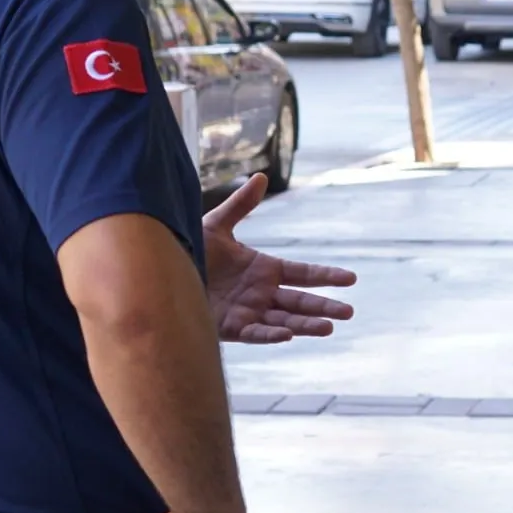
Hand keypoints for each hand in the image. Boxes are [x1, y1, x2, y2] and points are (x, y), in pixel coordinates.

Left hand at [201, 173, 355, 343]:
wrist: (162, 273)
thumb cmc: (191, 250)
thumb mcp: (217, 224)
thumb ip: (241, 204)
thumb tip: (262, 177)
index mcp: (264, 270)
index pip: (303, 274)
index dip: (326, 276)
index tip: (351, 279)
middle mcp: (261, 293)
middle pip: (299, 301)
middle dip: (323, 307)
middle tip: (348, 313)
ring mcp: (248, 312)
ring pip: (284, 320)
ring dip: (305, 325)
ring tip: (328, 328)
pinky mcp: (230, 327)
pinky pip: (254, 333)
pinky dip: (271, 334)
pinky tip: (288, 334)